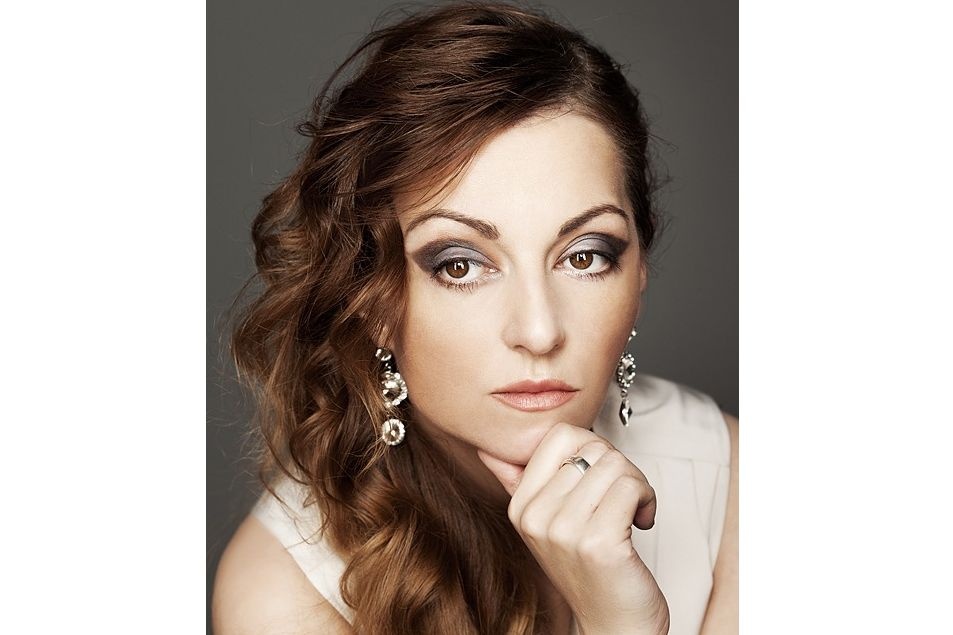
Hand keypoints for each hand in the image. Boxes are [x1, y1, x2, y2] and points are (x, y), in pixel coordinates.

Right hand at [478, 422, 668, 634]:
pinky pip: (630, 487)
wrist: (614, 625)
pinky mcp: (598, 543)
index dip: (592, 449)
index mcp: (521, 507)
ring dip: (638, 484)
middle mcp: (536, 518)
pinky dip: (647, 499)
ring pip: (615, 463)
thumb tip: (488, 449)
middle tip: (622, 497)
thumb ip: (518, 483)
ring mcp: (564, 531)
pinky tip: (642, 521)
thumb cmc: (591, 573)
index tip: (599, 478)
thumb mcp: (545, 526)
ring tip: (633, 510)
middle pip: (592, 447)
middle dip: (619, 467)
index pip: (559, 435)